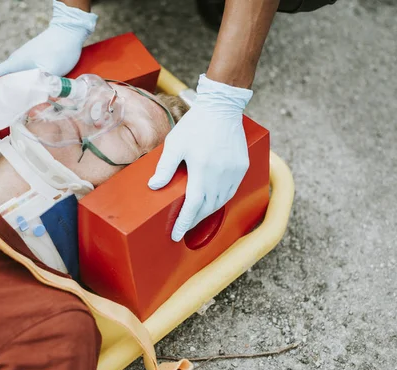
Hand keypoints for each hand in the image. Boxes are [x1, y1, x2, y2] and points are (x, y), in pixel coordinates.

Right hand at [0, 0, 96, 98]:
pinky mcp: (34, 64)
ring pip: (11, 82)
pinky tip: (24, 99)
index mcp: (15, 64)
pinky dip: (19, 90)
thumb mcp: (50, 70)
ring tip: (2, 110)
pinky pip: (22, 79)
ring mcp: (25, 63)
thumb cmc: (59, 49)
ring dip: (6, 94)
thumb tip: (31, 102)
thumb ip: (40, 86)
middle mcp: (17, 63)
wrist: (70, 32)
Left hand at [148, 74, 252, 241]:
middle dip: (194, 220)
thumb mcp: (174, 144)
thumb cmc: (196, 124)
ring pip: (221, 201)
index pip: (192, 206)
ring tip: (196, 215)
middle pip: (207, 208)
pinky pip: (232, 190)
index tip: (176, 235)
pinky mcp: (242, 166)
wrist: (222, 107)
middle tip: (183, 226)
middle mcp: (220, 175)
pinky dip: (221, 199)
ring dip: (208, 211)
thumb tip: (154, 186)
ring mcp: (234, 172)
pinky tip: (213, 200)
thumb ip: (165, 167)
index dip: (183, 223)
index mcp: (202, 170)